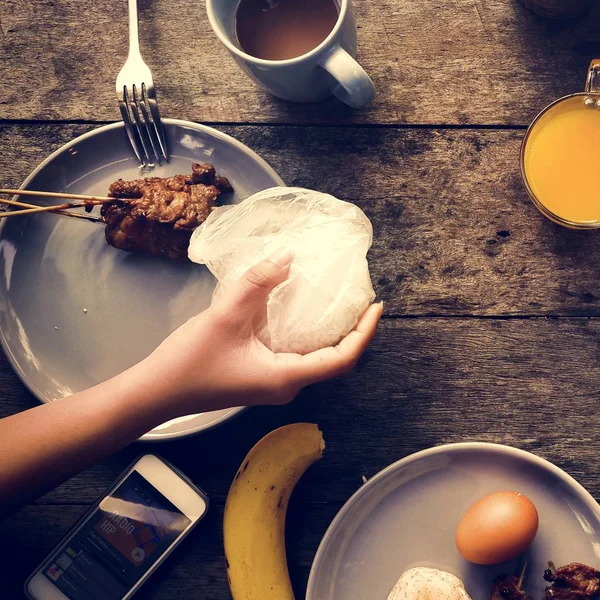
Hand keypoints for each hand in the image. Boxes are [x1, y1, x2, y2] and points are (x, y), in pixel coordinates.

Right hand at [142, 248, 382, 417]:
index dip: (364, 333)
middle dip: (353, 331)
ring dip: (332, 332)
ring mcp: (274, 383)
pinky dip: (309, 334)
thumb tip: (289, 256)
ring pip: (316, 358)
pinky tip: (304, 310)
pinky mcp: (262, 376)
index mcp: (287, 377)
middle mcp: (287, 385)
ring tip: (340, 300)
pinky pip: (298, 355)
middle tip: (359, 298)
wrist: (158, 392)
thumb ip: (259, 282)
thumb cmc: (191, 360)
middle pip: (334, 360)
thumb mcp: (225, 315)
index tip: (377, 306)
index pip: (341, 359)